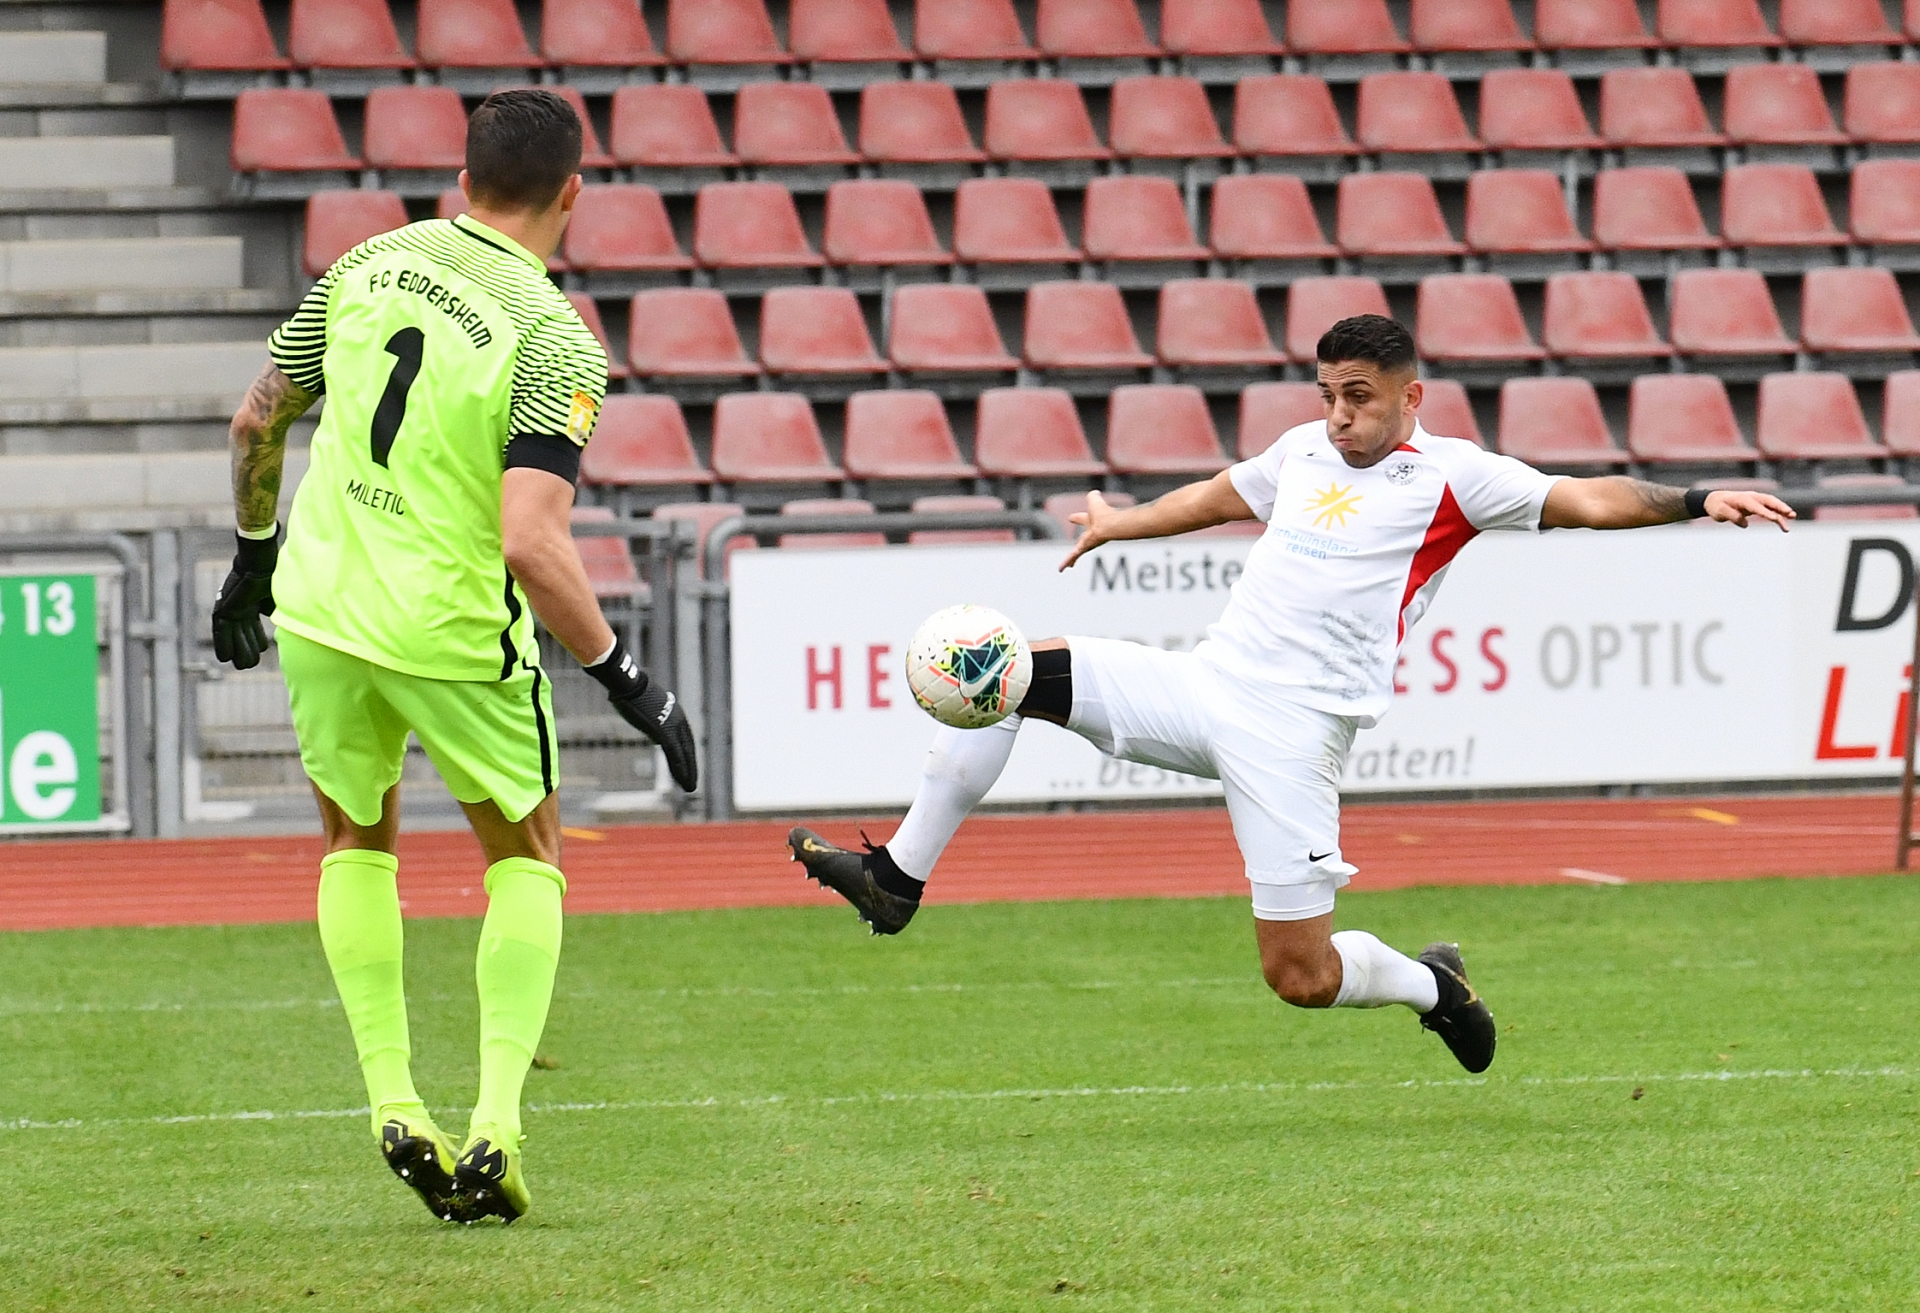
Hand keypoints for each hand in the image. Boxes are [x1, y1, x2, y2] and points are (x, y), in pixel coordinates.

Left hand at [211, 529, 278, 669]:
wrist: (260, 565)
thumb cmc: (271, 577)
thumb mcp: (275, 600)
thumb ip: (274, 612)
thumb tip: (274, 624)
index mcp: (253, 606)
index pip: (253, 629)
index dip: (257, 641)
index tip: (262, 649)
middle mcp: (240, 609)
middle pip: (243, 635)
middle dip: (248, 650)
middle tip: (251, 664)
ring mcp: (231, 610)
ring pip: (232, 637)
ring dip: (238, 651)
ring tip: (242, 665)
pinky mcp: (223, 609)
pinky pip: (221, 632)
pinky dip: (222, 644)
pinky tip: (224, 658)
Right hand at [586, 637, 697, 791]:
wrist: (629, 684)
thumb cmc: (630, 690)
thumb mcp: (643, 704)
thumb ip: (649, 716)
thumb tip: (646, 723)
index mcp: (674, 712)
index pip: (685, 737)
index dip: (687, 753)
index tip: (688, 765)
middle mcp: (678, 719)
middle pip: (688, 747)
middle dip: (690, 766)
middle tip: (692, 782)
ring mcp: (673, 726)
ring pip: (684, 754)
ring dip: (687, 773)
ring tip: (690, 788)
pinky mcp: (665, 733)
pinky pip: (675, 755)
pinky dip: (679, 769)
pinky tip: (683, 781)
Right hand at [1058, 490, 1123, 571]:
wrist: (1110, 524)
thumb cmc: (1104, 512)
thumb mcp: (1094, 500)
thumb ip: (1093, 496)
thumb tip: (1094, 493)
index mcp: (1090, 521)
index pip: (1082, 518)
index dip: (1076, 517)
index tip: (1070, 518)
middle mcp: (1089, 534)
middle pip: (1081, 541)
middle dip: (1078, 545)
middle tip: (1074, 551)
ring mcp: (1087, 543)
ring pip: (1076, 552)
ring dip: (1070, 559)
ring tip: (1064, 567)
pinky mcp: (1084, 549)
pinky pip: (1073, 556)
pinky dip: (1066, 562)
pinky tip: (1060, 569)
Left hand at [1705, 490, 1794, 530]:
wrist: (1714, 500)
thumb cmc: (1717, 506)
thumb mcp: (1719, 512)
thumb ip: (1732, 516)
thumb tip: (1745, 524)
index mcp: (1742, 499)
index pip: (1756, 506)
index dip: (1765, 512)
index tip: (1774, 518)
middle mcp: (1751, 498)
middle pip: (1769, 501)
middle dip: (1780, 507)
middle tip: (1791, 514)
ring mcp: (1755, 500)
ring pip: (1772, 504)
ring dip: (1782, 511)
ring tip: (1792, 517)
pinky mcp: (1757, 505)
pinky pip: (1770, 509)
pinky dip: (1777, 514)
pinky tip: (1784, 523)